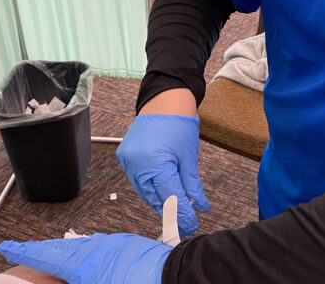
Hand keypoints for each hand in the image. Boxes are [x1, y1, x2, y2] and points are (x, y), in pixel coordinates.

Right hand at [0, 233, 171, 283]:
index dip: (23, 252)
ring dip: (68, 252)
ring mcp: (116, 245)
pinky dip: (90, 251)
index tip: (7, 248)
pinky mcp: (132, 246)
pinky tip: (92, 257)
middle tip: (26, 252)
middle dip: (43, 251)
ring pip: (84, 246)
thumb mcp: (94, 283)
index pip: (45, 257)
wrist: (178, 278)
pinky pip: (103, 247)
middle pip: (62, 249)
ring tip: (56, 257)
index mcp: (84, 265)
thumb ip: (71, 281)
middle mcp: (98, 249)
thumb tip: (66, 277)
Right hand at [116, 114, 209, 235]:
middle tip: (185, 221)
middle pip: (154, 197)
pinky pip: (137, 180)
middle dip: (171, 211)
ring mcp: (128, 160)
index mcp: (155, 162)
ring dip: (160, 201)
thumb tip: (199, 206)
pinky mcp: (124, 157)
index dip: (182, 213)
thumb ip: (192, 184)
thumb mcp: (189, 156)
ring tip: (176, 209)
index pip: (170, 197)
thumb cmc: (179, 124)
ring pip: (144, 191)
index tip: (192, 224)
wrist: (164, 100)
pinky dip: (150, 188)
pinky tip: (162, 193)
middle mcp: (137, 163)